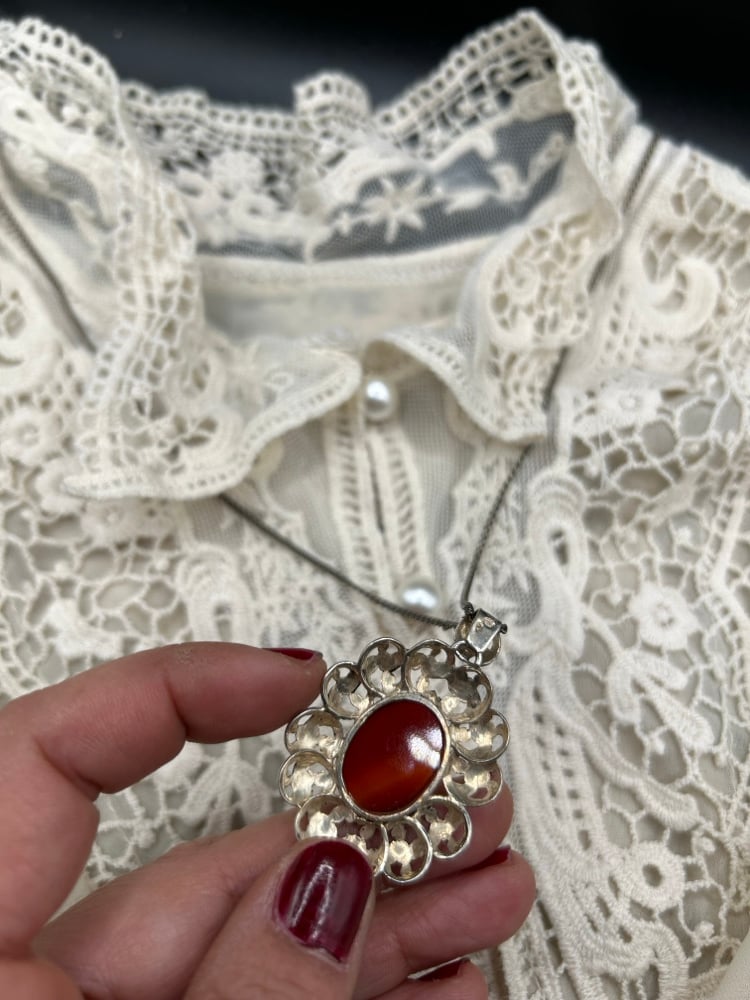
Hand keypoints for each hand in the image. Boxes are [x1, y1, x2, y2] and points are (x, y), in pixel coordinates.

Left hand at [0, 643, 534, 997]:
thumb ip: (242, 993)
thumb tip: (329, 880)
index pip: (41, 758)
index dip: (169, 691)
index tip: (295, 676)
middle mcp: (37, 987)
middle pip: (198, 864)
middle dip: (347, 823)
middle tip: (452, 786)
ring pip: (256, 945)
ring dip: (384, 914)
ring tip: (486, 878)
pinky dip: (358, 996)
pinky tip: (445, 976)